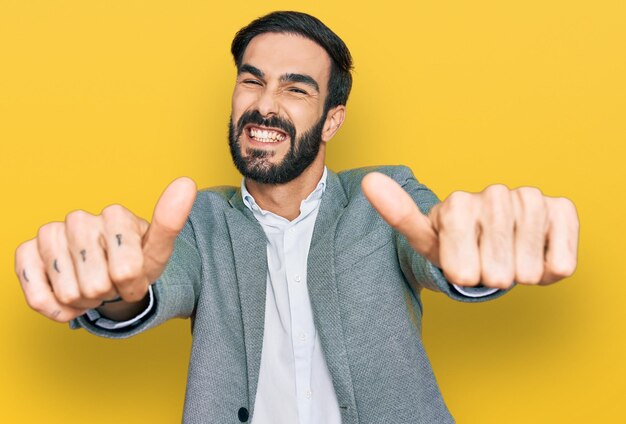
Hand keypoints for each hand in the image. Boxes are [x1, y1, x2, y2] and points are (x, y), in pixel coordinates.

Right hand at [14, 177, 196, 322]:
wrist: (110, 274)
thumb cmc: (136, 261)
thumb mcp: (157, 251)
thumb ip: (170, 222)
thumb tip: (186, 183)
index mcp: (116, 214)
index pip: (127, 271)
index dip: (134, 285)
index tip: (136, 277)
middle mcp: (80, 218)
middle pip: (96, 285)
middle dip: (109, 294)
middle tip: (112, 282)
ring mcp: (50, 233)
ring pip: (69, 293)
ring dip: (84, 302)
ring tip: (93, 286)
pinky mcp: (26, 252)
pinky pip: (38, 296)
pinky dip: (56, 309)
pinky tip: (68, 299)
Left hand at [362, 173, 578, 288]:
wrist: (489, 244)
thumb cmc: (454, 245)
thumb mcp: (424, 239)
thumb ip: (398, 213)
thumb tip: (370, 180)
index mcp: (456, 203)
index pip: (463, 270)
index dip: (463, 277)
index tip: (459, 264)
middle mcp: (494, 194)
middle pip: (498, 272)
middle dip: (490, 277)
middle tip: (485, 262)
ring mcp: (529, 198)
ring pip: (527, 269)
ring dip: (518, 274)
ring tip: (508, 258)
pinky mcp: (562, 209)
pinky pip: (560, 262)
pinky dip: (548, 270)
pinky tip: (535, 255)